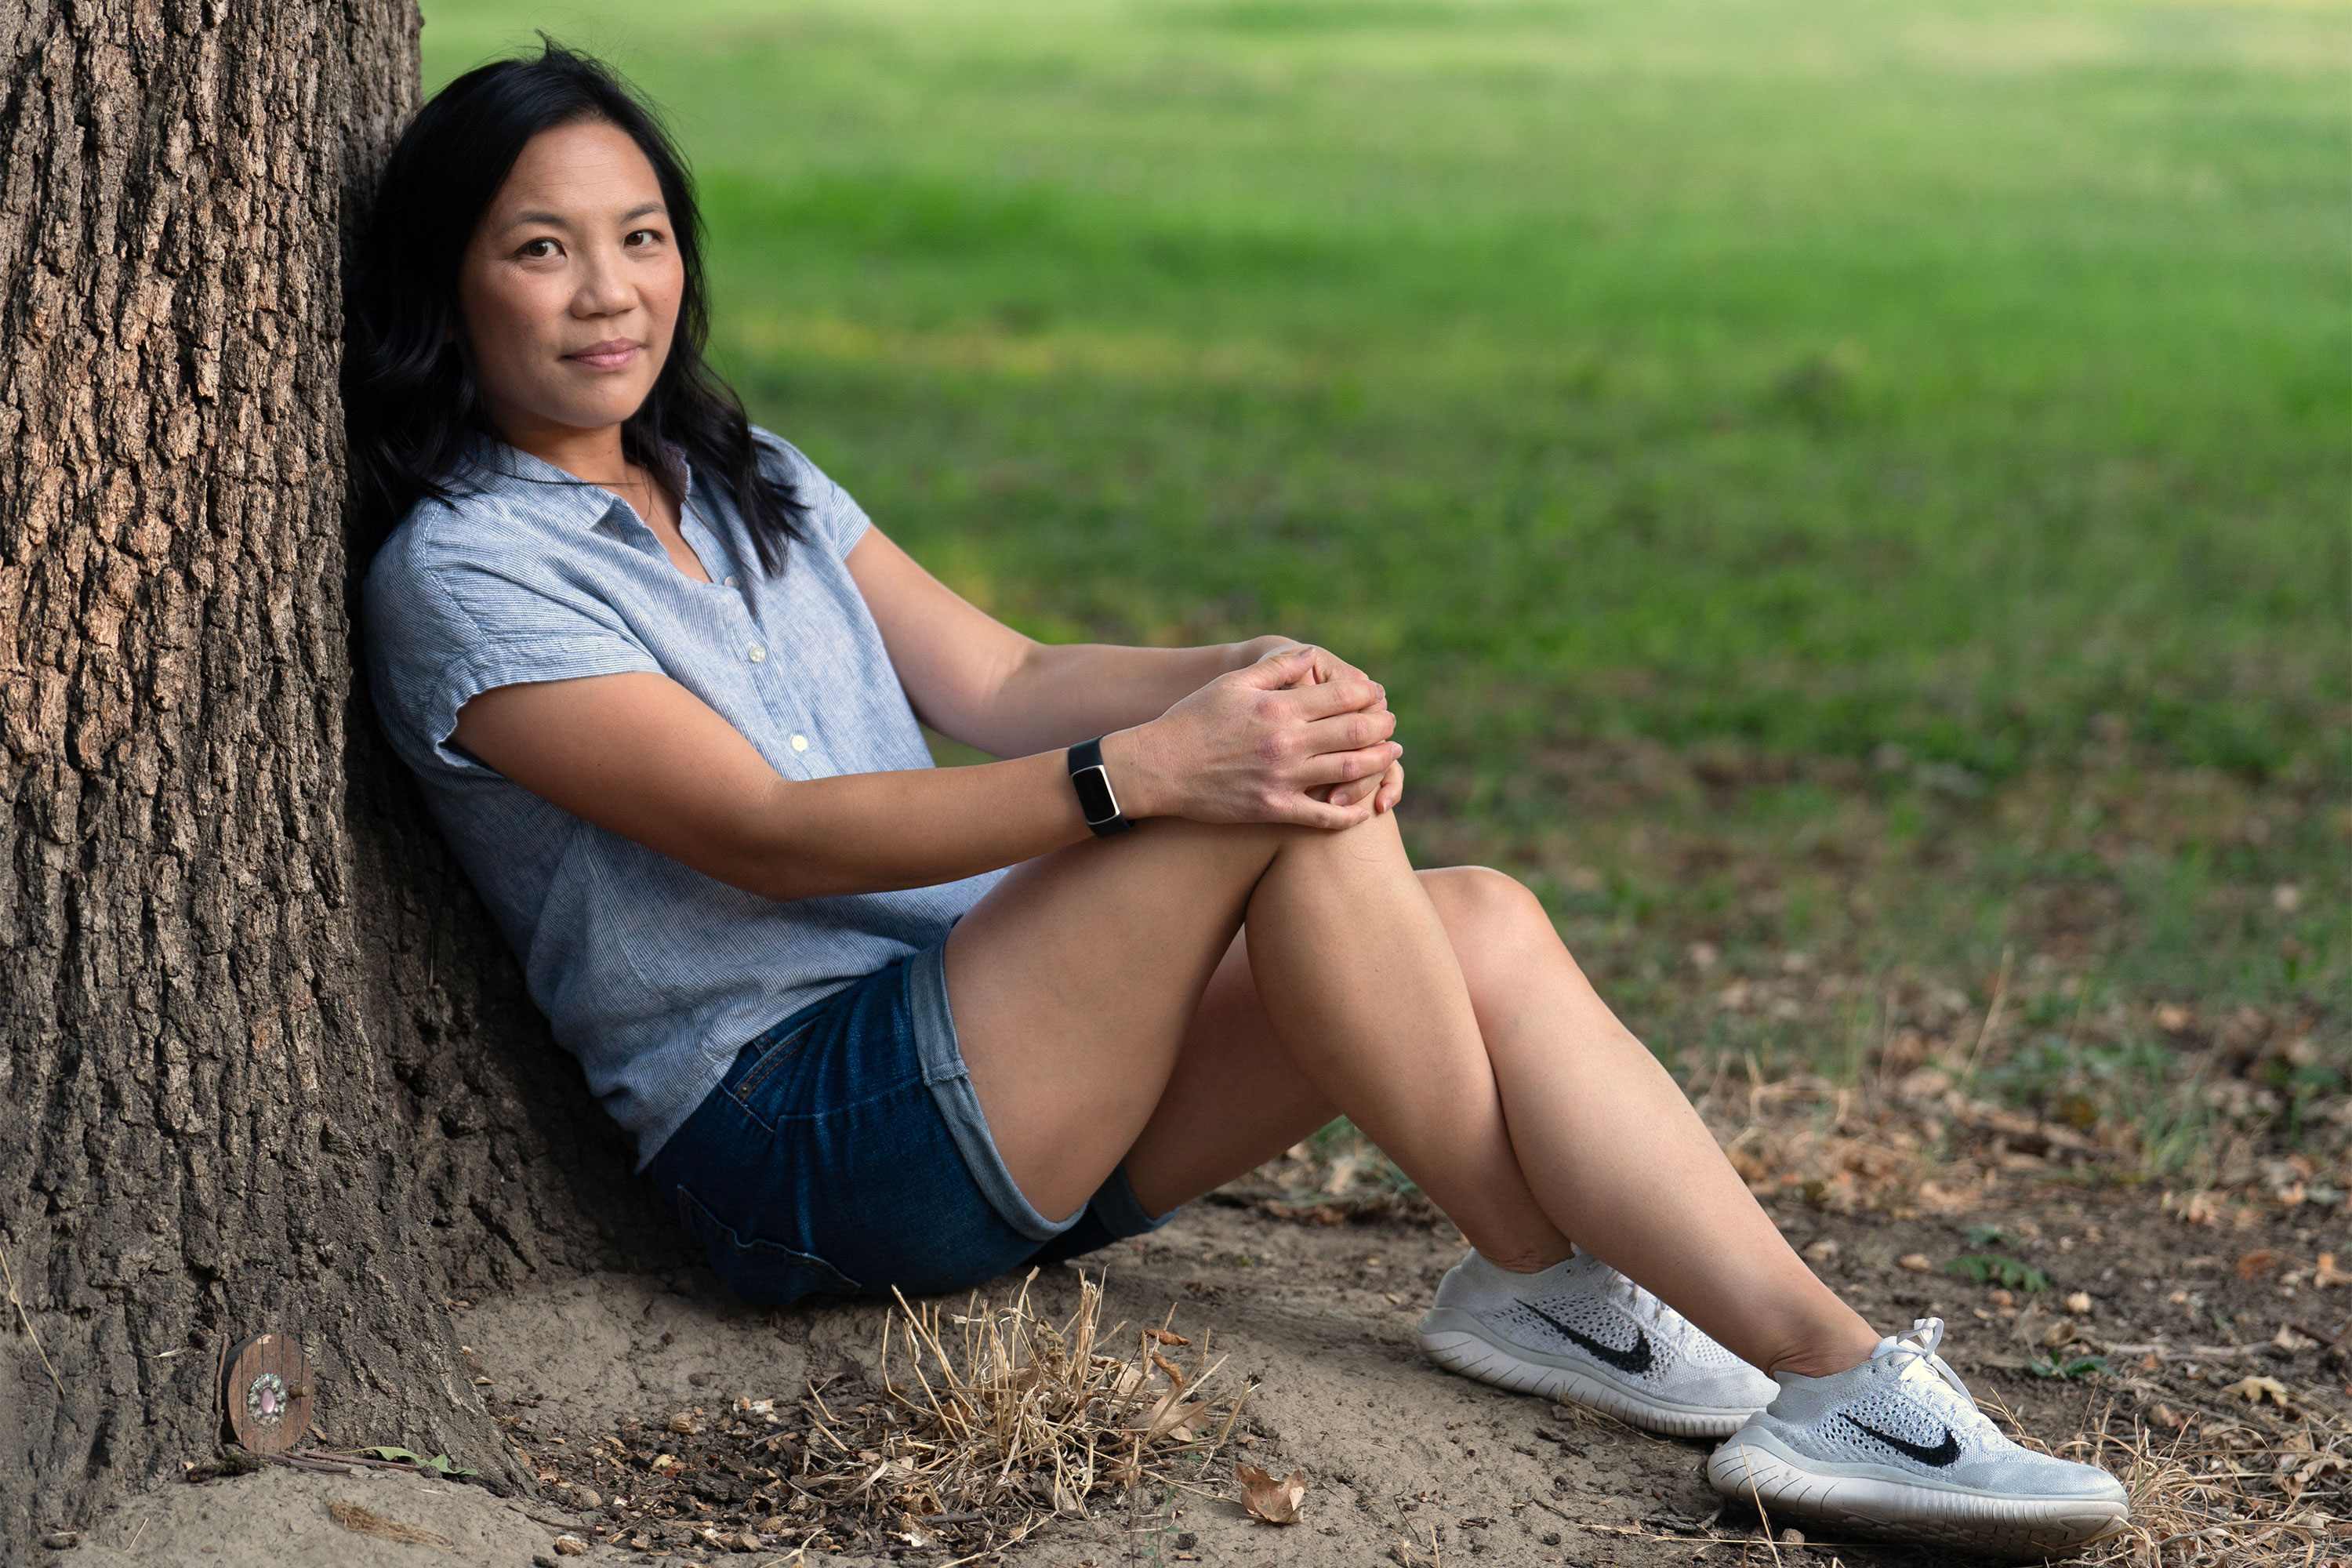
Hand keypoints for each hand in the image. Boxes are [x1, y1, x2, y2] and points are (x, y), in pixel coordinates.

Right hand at [1112, 645, 1399, 828]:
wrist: (1158, 768)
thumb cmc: (1192, 720)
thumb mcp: (1232, 683)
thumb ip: (1277, 668)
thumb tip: (1312, 655)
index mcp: (1279, 707)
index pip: (1342, 696)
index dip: (1367, 694)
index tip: (1375, 695)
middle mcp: (1287, 742)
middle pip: (1355, 732)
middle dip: (1382, 726)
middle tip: (1390, 723)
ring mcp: (1283, 778)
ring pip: (1349, 771)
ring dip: (1378, 762)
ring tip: (1390, 755)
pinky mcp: (1273, 809)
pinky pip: (1323, 816)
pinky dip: (1349, 813)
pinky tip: (1363, 808)